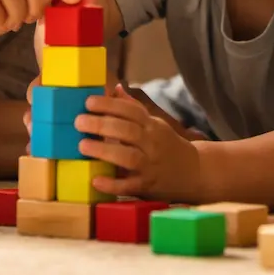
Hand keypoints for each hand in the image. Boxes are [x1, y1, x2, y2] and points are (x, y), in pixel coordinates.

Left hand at [74, 84, 203, 201]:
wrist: (194, 172)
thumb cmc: (166, 145)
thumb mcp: (154, 124)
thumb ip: (134, 109)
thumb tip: (115, 88)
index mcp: (152, 126)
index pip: (131, 111)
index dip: (110, 105)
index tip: (88, 102)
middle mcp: (153, 143)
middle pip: (128, 131)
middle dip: (102, 125)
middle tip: (78, 121)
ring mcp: (151, 165)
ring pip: (128, 157)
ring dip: (105, 151)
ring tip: (82, 145)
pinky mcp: (148, 186)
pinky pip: (130, 185)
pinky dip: (113, 184)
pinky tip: (95, 180)